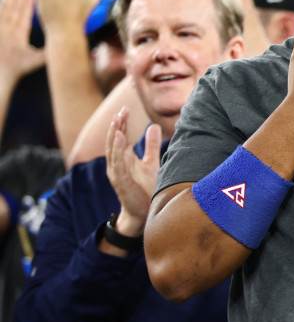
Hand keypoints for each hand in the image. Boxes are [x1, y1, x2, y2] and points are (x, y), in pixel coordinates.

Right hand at [0, 0, 44, 85]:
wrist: (0, 74)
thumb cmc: (16, 70)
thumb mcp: (36, 59)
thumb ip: (48, 51)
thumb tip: (65, 47)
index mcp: (19, 35)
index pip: (24, 16)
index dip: (28, 5)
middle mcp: (9, 30)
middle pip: (15, 8)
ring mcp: (1, 29)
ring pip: (6, 8)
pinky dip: (0, 2)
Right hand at [105, 107, 161, 235]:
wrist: (144, 212)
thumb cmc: (146, 188)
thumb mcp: (151, 163)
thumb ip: (151, 145)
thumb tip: (154, 126)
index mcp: (123, 158)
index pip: (120, 137)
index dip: (122, 123)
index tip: (125, 109)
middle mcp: (117, 164)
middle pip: (114, 141)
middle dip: (116, 126)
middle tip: (120, 111)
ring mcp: (116, 173)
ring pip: (112, 151)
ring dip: (114, 136)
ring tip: (117, 122)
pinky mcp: (120, 182)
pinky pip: (117, 165)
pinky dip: (117, 152)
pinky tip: (119, 141)